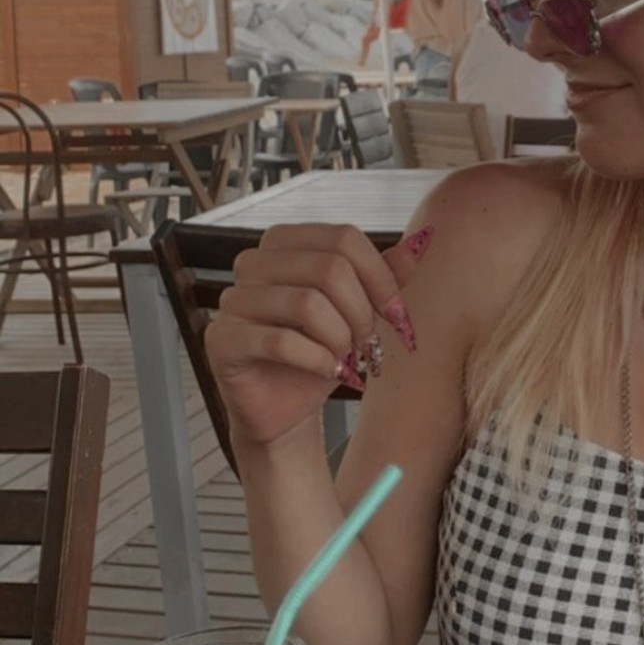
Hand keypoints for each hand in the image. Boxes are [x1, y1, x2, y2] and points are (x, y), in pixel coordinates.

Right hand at [205, 222, 432, 448]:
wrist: (287, 406)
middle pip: (328, 268)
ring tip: (346, 358)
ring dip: (340, 339)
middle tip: (369, 345)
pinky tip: (327, 371)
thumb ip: (385, 275)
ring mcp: (231, 299)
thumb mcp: (361, 310)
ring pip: (306, 304)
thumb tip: (422, 241)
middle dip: (361, 312)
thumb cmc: (321, 350)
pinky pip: (279, 341)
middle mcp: (252, 262)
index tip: (397, 315)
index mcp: (285, 242)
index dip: (380, 277)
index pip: (343, 238)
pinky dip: (316, 360)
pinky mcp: (221, 340)